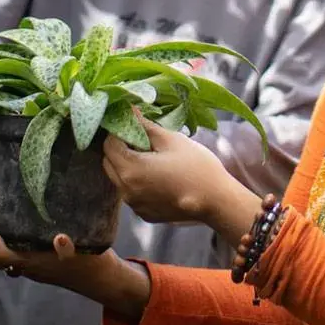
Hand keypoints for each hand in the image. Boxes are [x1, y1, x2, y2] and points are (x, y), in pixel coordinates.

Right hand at [0, 214, 97, 288]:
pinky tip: (59, 238)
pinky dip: (62, 247)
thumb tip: (7, 211)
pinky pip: (67, 256)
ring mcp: (49, 264)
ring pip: (21, 261)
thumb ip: (23, 240)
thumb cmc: (67, 261)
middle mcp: (29, 264)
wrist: (101, 280)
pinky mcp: (75, 260)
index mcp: (20, 261)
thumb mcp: (40, 253)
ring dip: (2, 249)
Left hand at [103, 118, 260, 241]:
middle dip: (120, 148)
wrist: (216, 199)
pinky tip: (159, 176)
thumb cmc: (196, 165)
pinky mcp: (144, 214)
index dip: (118, 131)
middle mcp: (126, 190)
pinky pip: (132, 193)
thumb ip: (145, 126)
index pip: (109, 145)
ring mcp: (135, 205)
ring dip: (128, 165)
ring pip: (119, 179)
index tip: (133, 125)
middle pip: (109, 163)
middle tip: (141, 139)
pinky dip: (138, 182)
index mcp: (131, 169)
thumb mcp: (170, 139)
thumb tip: (129, 110)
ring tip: (152, 157)